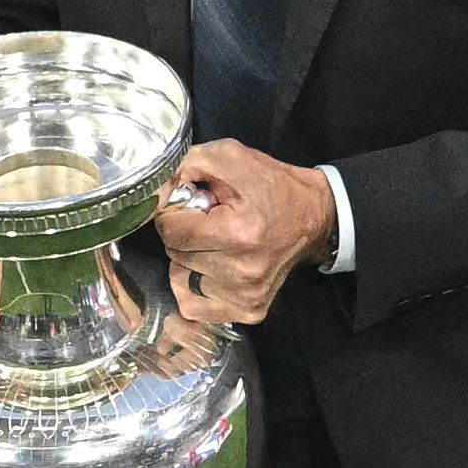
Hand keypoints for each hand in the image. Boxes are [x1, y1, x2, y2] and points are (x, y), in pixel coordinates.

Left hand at [156, 141, 336, 326]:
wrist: (314, 216)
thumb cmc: (271, 185)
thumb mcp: (230, 157)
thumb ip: (185, 166)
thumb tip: (153, 191)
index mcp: (238, 233)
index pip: (170, 230)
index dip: (174, 212)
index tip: (192, 205)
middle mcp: (243, 271)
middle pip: (174, 253)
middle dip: (184, 234)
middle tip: (208, 222)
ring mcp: (247, 295)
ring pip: (181, 278)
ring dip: (189, 259)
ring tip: (215, 243)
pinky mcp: (250, 310)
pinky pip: (193, 306)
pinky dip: (194, 287)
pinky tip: (213, 268)